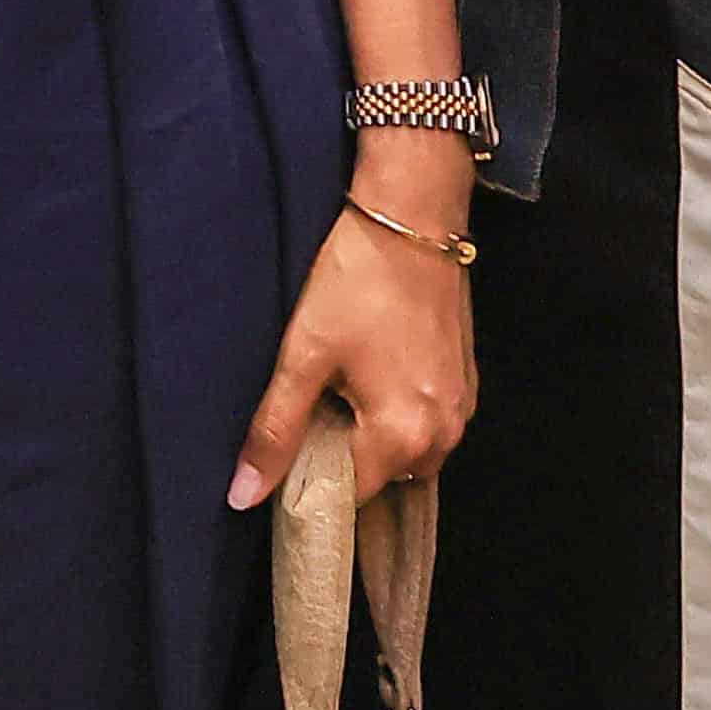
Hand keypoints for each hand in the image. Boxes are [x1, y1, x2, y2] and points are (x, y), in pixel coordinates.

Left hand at [234, 200, 475, 508]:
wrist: (413, 213)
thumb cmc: (356, 280)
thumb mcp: (304, 355)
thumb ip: (275, 431)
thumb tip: (244, 496)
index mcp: (406, 436)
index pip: (349, 494)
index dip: (309, 480)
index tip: (284, 450)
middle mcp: (446, 433)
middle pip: (381, 476)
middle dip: (343, 456)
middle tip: (309, 408)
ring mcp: (462, 407)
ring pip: (406, 450)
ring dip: (371, 434)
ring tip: (337, 387)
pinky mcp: (466, 381)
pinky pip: (426, 422)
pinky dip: (396, 412)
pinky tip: (368, 372)